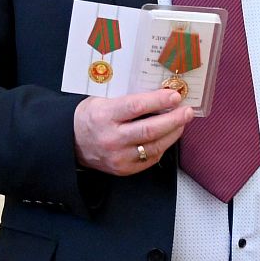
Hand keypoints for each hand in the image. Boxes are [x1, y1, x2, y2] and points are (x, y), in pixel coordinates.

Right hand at [73, 89, 192, 176]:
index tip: (174, 96)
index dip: (159, 101)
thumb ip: (128, 97)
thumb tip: (159, 91)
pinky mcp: (124, 169)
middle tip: (187, 111)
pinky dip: (163, 146)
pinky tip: (169, 136)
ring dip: (173, 133)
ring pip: (154, 146)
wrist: (72, 142)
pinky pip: (150, 159)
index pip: (136, 107)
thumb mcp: (103, 99)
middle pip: (150, 130)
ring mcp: (118, 157)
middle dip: (174, 119)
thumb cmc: (91, 116)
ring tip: (182, 122)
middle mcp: (111, 138)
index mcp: (104, 116)